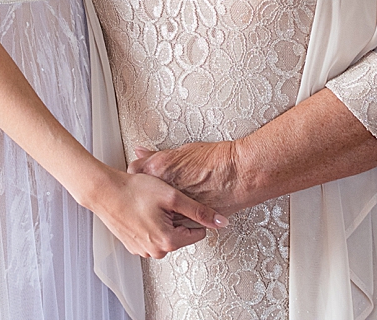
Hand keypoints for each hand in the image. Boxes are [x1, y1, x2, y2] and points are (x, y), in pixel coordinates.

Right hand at [87, 167, 227, 258]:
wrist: (104, 191)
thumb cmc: (133, 191)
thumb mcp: (172, 196)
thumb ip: (198, 211)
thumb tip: (220, 222)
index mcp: (168, 242)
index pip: (197, 233)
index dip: (192, 214)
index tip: (181, 203)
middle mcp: (155, 251)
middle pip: (181, 235)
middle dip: (176, 218)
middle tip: (163, 202)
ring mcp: (142, 250)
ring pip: (165, 235)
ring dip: (163, 221)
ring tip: (150, 205)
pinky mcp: (133, 246)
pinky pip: (151, 236)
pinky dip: (150, 224)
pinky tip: (142, 210)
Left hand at [129, 141, 255, 216]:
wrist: (241, 174)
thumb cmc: (217, 160)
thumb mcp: (181, 151)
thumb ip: (156, 156)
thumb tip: (141, 152)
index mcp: (159, 169)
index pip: (134, 173)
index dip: (139, 176)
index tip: (142, 176)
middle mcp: (164, 191)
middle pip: (144, 197)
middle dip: (148, 196)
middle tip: (155, 191)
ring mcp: (176, 209)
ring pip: (159, 215)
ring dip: (161, 211)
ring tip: (169, 204)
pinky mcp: (190, 222)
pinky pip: (177, 224)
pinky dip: (178, 219)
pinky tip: (183, 212)